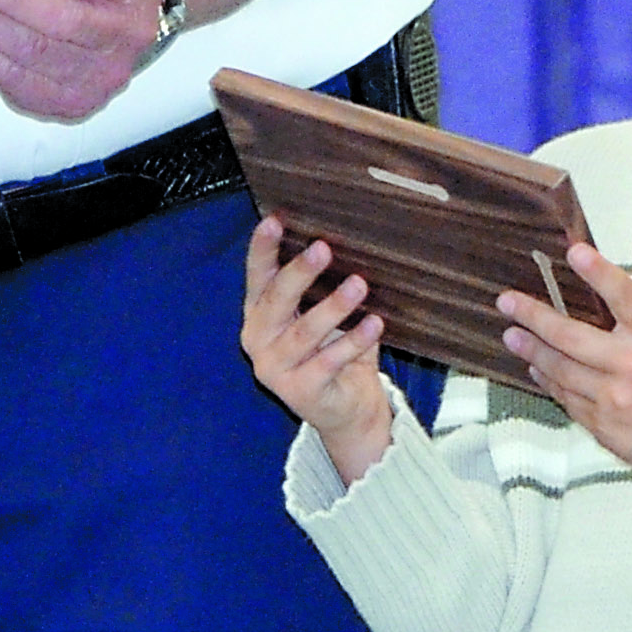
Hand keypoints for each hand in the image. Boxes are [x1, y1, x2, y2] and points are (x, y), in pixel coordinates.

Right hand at [241, 215, 392, 478]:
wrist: (347, 410)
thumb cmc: (334, 349)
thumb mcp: (324, 313)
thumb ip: (322, 285)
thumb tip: (342, 239)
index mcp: (259, 313)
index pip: (257, 275)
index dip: (263, 248)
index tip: (275, 221)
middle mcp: (257, 339)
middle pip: (276, 301)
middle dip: (299, 273)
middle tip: (323, 248)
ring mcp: (274, 368)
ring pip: (303, 333)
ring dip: (333, 307)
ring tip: (358, 284)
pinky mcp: (298, 392)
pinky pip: (328, 362)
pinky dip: (353, 341)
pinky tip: (374, 324)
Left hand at [496, 221, 631, 512]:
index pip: (627, 296)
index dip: (600, 273)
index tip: (574, 251)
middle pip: (575, 337)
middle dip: (535, 317)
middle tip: (506, 300)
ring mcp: (618, 400)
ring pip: (562, 370)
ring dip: (532, 350)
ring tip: (511, 333)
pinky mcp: (604, 427)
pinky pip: (566, 398)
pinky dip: (549, 380)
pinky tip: (536, 365)